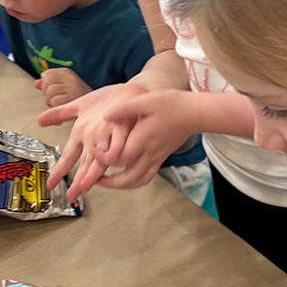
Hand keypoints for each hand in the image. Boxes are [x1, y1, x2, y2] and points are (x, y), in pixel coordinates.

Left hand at [34, 67, 91, 107]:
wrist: (98, 110)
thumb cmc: (79, 100)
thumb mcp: (64, 87)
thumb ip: (49, 84)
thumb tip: (36, 84)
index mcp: (67, 72)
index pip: (46, 74)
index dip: (46, 85)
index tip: (56, 91)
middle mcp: (71, 78)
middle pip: (46, 84)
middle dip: (48, 94)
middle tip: (58, 100)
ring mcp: (73, 88)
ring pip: (50, 94)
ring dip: (52, 103)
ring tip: (61, 106)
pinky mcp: (73, 99)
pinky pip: (55, 102)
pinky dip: (56, 108)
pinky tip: (63, 110)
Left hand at [39, 85, 195, 198]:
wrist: (193, 114)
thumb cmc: (171, 104)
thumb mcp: (145, 100)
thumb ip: (124, 109)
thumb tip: (105, 117)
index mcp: (143, 139)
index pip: (119, 158)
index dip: (104, 159)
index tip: (93, 152)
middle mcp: (149, 153)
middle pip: (127, 177)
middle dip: (108, 180)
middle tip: (93, 175)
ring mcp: (155, 158)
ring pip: (136, 181)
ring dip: (119, 186)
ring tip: (104, 181)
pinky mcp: (159, 159)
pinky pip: (145, 178)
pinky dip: (132, 183)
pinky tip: (123, 178)